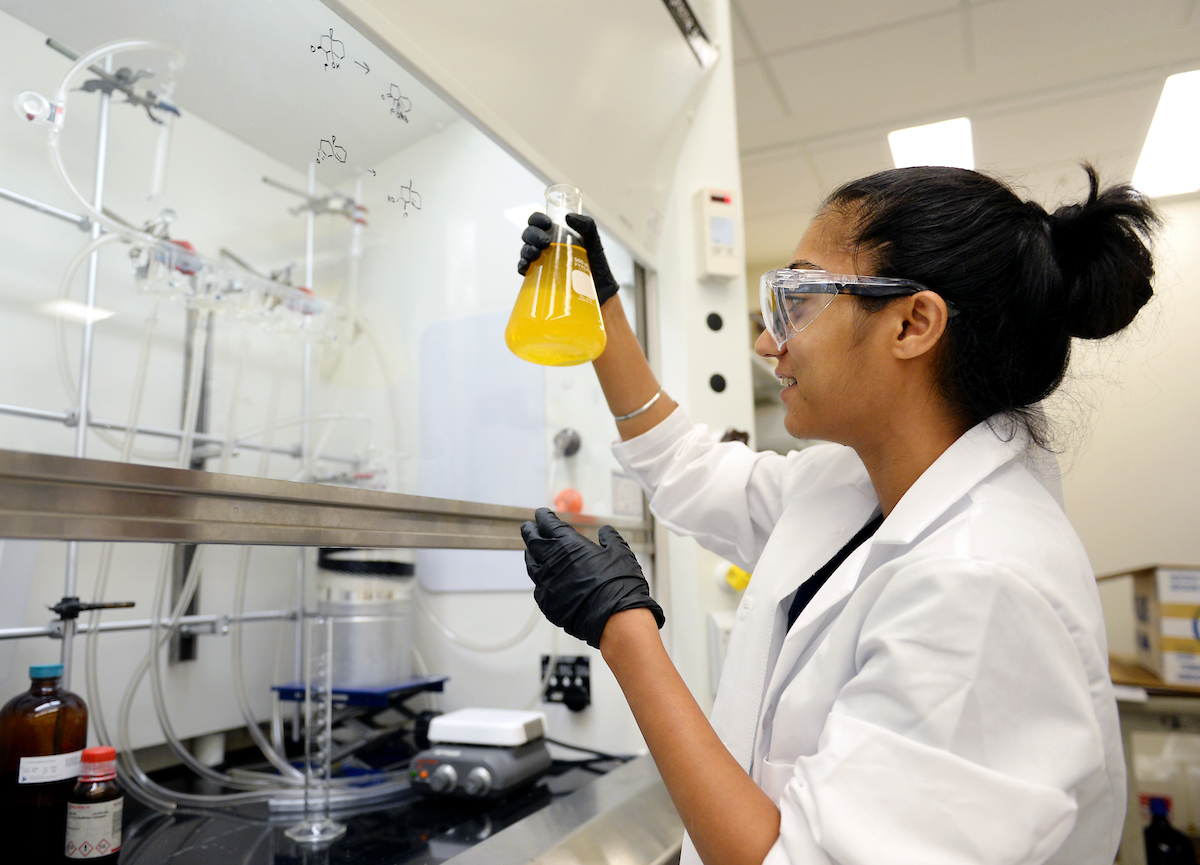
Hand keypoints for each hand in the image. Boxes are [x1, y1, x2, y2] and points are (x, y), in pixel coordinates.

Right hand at [517, 212, 619, 304]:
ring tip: (537, 254)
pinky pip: (524, 269)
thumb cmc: (596, 265)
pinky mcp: (539, 277)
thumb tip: (568, 217)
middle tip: (546, 242)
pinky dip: (522, 266)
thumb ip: (587, 225)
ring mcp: (541, 261)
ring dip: (527, 249)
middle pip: (529, 234)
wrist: (599, 291)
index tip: (548, 223)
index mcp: (555, 234)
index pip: (538, 221)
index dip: (537, 219)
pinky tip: (526, 267)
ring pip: (525, 250)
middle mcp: (545, 246)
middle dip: (533, 235)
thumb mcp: (594, 243)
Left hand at [520, 507, 663, 647]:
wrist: (614, 617)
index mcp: (568, 544)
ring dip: (530, 554)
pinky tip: (543, 579)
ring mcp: (546, 583)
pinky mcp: (546, 603)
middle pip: (533, 541)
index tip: (541, 514)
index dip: (544, 517)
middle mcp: (552, 561)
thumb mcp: (620, 552)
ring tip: (531, 550)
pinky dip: (539, 580)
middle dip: (530, 531)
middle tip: (529, 526)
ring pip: (531, 564)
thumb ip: (610, 539)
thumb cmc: (619, 583)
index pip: (549, 524)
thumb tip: (605, 531)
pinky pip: (538, 587)